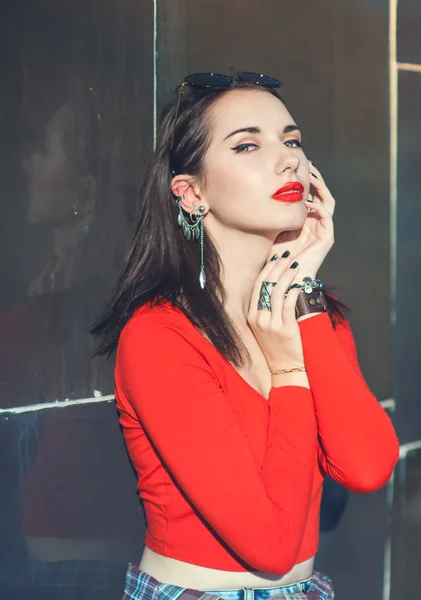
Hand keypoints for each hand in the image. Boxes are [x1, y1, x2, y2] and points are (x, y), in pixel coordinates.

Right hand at [247, 255, 304, 372]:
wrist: (285, 368)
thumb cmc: (277, 346)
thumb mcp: (264, 327)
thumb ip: (266, 308)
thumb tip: (276, 284)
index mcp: (251, 317)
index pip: (257, 287)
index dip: (266, 270)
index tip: (274, 258)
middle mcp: (258, 319)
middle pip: (265, 286)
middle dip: (276, 268)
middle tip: (286, 255)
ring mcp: (270, 324)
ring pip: (277, 292)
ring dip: (287, 275)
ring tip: (295, 265)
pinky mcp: (285, 328)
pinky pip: (288, 304)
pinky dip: (294, 291)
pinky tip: (299, 283)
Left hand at [271, 162, 334, 278]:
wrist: (285, 277)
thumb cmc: (276, 256)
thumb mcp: (274, 228)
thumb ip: (275, 213)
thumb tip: (263, 194)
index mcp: (307, 219)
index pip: (311, 194)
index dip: (307, 180)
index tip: (299, 166)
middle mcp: (317, 222)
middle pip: (322, 194)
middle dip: (316, 178)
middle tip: (309, 165)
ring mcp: (323, 229)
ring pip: (328, 201)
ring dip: (321, 187)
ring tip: (312, 176)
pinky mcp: (327, 237)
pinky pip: (326, 215)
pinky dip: (318, 206)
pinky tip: (307, 201)